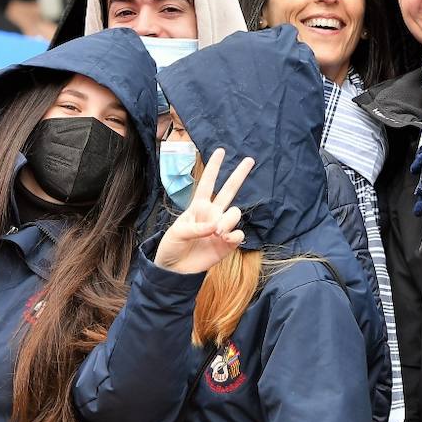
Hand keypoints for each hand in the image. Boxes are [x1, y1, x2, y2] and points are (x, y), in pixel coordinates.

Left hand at [155, 148, 254, 273]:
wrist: (175, 270)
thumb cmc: (172, 247)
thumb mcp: (177, 233)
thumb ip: (196, 227)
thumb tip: (215, 227)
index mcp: (197, 206)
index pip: (207, 183)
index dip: (213, 168)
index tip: (221, 151)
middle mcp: (212, 214)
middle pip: (229, 190)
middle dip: (239, 174)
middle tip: (250, 160)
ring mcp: (221, 227)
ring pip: (235, 213)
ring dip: (228, 221)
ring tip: (217, 232)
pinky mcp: (228, 243)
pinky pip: (239, 234)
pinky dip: (233, 235)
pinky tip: (223, 239)